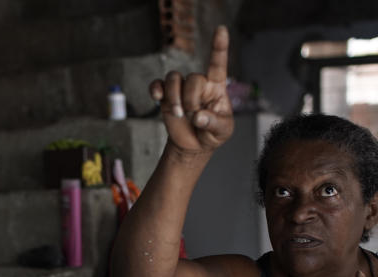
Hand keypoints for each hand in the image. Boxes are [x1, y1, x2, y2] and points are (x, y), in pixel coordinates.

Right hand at [149, 25, 233, 154]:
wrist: (193, 145)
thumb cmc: (212, 134)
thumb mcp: (222, 131)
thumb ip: (213, 123)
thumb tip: (198, 117)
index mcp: (216, 87)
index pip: (218, 64)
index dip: (219, 47)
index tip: (221, 30)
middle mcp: (198, 84)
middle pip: (193, 78)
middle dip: (191, 99)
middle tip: (193, 116)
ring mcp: (181, 88)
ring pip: (173, 78)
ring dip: (174, 97)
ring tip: (178, 114)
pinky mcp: (166, 96)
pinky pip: (157, 85)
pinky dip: (155, 89)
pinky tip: (157, 97)